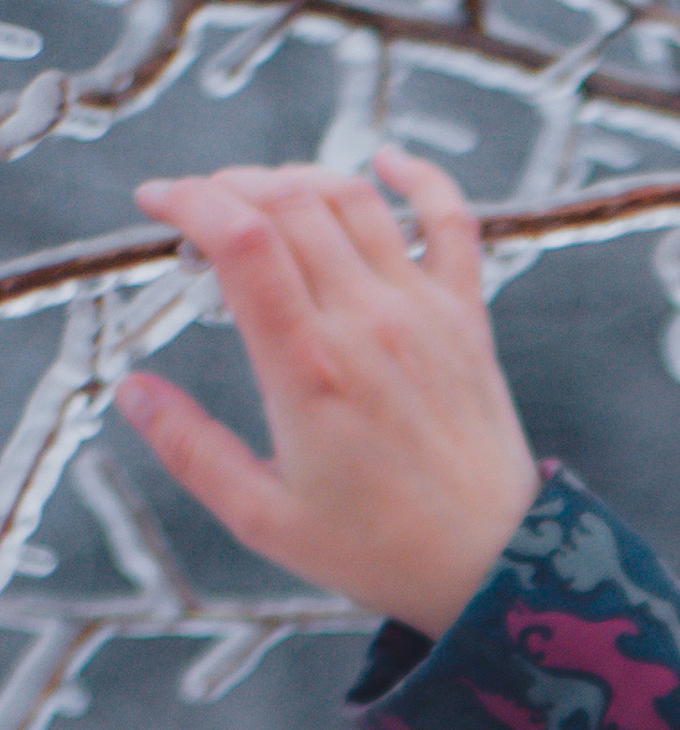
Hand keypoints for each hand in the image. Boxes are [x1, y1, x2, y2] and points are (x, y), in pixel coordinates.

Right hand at [116, 149, 540, 637]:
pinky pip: (452, 223)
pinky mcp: (467, 319)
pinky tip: (384, 162)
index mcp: (308, 368)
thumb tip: (133, 391)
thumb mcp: (265, 518)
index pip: (242, 238)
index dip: (188, 199)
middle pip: (289, 202)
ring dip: (296, 179)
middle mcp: (367, 323)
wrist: (495, 568)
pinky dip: (419, 178)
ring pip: (354, 200)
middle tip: (199, 216)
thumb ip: (192, 450)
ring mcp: (423, 313)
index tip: (155, 204)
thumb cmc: (378, 550)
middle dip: (228, 187)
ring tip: (260, 200)